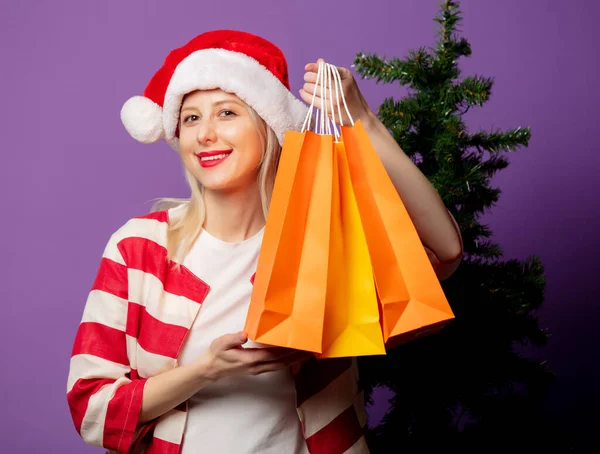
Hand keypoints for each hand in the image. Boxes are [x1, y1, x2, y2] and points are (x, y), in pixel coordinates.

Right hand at [197, 332, 312, 381]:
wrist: (211, 369)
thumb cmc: (216, 354)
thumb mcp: (221, 343)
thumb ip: (233, 339)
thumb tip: (245, 334)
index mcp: (250, 359)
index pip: (272, 354)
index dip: (287, 350)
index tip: (298, 344)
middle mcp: (257, 366)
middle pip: (281, 362)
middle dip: (297, 356)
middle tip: (311, 349)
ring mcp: (258, 369)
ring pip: (281, 366)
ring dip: (295, 360)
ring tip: (308, 353)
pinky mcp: (258, 369)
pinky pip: (276, 366)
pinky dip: (288, 362)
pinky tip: (294, 358)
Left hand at [299, 58, 374, 126]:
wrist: (360, 115)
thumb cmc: (351, 95)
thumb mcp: (346, 79)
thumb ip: (332, 70)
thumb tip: (319, 62)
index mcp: (344, 79)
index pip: (325, 71)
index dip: (314, 68)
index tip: (306, 68)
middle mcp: (340, 90)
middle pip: (318, 80)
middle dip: (308, 77)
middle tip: (306, 78)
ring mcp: (334, 101)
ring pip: (314, 90)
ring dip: (306, 87)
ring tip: (305, 86)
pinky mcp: (329, 110)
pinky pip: (313, 101)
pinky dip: (306, 96)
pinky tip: (303, 92)